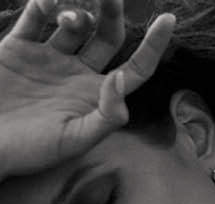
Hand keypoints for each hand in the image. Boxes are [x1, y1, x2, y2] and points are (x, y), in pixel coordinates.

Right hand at [0, 0, 173, 180]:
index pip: (137, 67)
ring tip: (67, 17)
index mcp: (98, 95)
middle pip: (107, 37)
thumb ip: (107, 115)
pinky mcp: (18, 48)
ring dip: (78, 12)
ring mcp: (49, 58)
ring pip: (74, 24)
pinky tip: (46, 3)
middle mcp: (78, 74)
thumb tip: (122, 79)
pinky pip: (35, 18)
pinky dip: (43, 4)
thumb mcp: (76, 140)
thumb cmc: (31, 151)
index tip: (169, 19)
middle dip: (113, 14)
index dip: (154, 45)